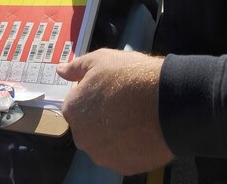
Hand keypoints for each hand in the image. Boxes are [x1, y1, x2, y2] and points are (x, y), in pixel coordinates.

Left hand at [57, 49, 173, 174]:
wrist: (166, 101)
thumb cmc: (129, 76)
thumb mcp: (99, 60)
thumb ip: (75, 67)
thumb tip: (60, 71)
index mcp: (73, 110)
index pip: (76, 104)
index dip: (93, 95)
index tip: (109, 89)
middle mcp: (82, 137)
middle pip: (88, 126)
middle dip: (100, 116)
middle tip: (122, 102)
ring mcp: (103, 155)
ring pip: (104, 143)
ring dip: (114, 133)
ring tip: (134, 117)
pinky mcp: (124, 167)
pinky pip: (123, 155)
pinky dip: (130, 146)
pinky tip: (141, 131)